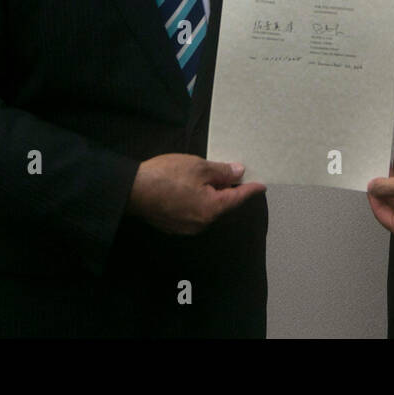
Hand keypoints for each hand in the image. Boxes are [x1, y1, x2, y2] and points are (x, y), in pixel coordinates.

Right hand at [128, 153, 264, 234]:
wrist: (131, 190)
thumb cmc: (166, 176)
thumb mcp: (198, 166)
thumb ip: (221, 171)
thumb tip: (238, 173)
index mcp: (212, 209)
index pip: (237, 198)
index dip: (250, 190)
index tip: (261, 186)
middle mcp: (202, 224)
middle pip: (222, 206)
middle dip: (228, 191)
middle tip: (231, 175)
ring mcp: (186, 228)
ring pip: (208, 210)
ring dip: (211, 196)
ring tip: (207, 179)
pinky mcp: (173, 226)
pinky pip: (193, 213)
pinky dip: (197, 202)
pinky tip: (189, 189)